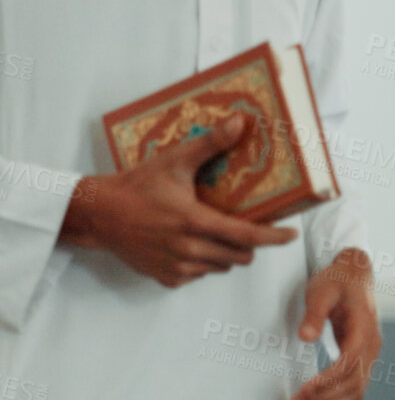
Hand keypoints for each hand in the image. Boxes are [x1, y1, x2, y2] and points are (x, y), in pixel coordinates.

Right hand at [60, 115, 298, 286]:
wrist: (98, 214)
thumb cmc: (137, 185)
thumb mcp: (174, 161)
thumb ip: (210, 143)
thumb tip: (240, 122)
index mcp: (194, 222)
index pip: (247, 236)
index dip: (273, 237)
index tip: (291, 234)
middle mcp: (187, 249)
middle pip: (239, 255)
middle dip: (250, 243)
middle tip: (246, 224)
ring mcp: (175, 266)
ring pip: (220, 266)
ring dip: (227, 252)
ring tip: (218, 231)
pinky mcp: (164, 276)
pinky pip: (197, 275)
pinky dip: (203, 262)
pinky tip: (193, 243)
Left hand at [290, 248, 381, 399]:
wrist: (355, 275)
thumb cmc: (338, 281)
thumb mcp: (322, 291)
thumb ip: (314, 313)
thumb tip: (306, 336)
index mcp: (364, 328)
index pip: (349, 363)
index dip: (327, 381)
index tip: (304, 390)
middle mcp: (372, 345)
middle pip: (354, 383)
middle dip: (325, 399)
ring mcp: (370, 353)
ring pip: (357, 391)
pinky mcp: (362, 359)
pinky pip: (356, 387)